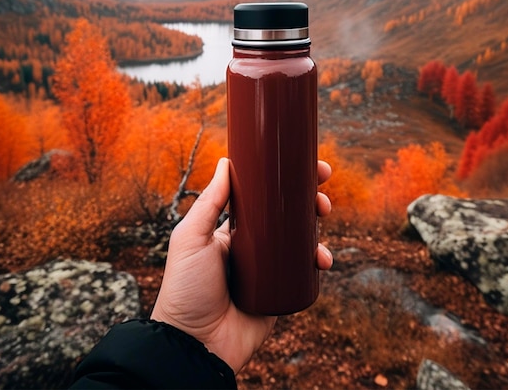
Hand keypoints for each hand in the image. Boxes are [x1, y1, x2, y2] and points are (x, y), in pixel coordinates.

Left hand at [151, 157, 332, 373]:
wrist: (195, 344)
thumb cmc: (185, 289)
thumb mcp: (191, 238)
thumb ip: (209, 203)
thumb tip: (226, 162)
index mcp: (233, 229)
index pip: (263, 198)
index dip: (283, 182)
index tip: (303, 166)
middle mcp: (255, 246)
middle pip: (288, 215)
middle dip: (309, 198)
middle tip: (321, 189)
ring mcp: (270, 269)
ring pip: (302, 240)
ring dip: (318, 225)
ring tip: (322, 217)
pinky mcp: (282, 293)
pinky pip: (306, 273)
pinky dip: (318, 261)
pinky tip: (321, 259)